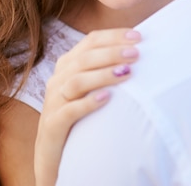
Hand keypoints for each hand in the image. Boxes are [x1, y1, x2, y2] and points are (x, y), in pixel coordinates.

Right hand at [34, 28, 140, 185]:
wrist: (52, 154)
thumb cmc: (79, 117)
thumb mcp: (89, 89)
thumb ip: (104, 70)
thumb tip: (137, 53)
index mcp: (67, 66)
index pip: (90, 42)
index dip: (113, 37)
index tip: (138, 37)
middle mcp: (58, 80)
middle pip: (84, 59)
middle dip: (111, 53)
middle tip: (136, 54)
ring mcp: (53, 102)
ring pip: (76, 81)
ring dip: (102, 75)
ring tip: (126, 73)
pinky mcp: (53, 125)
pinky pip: (69, 110)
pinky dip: (88, 102)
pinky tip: (107, 98)